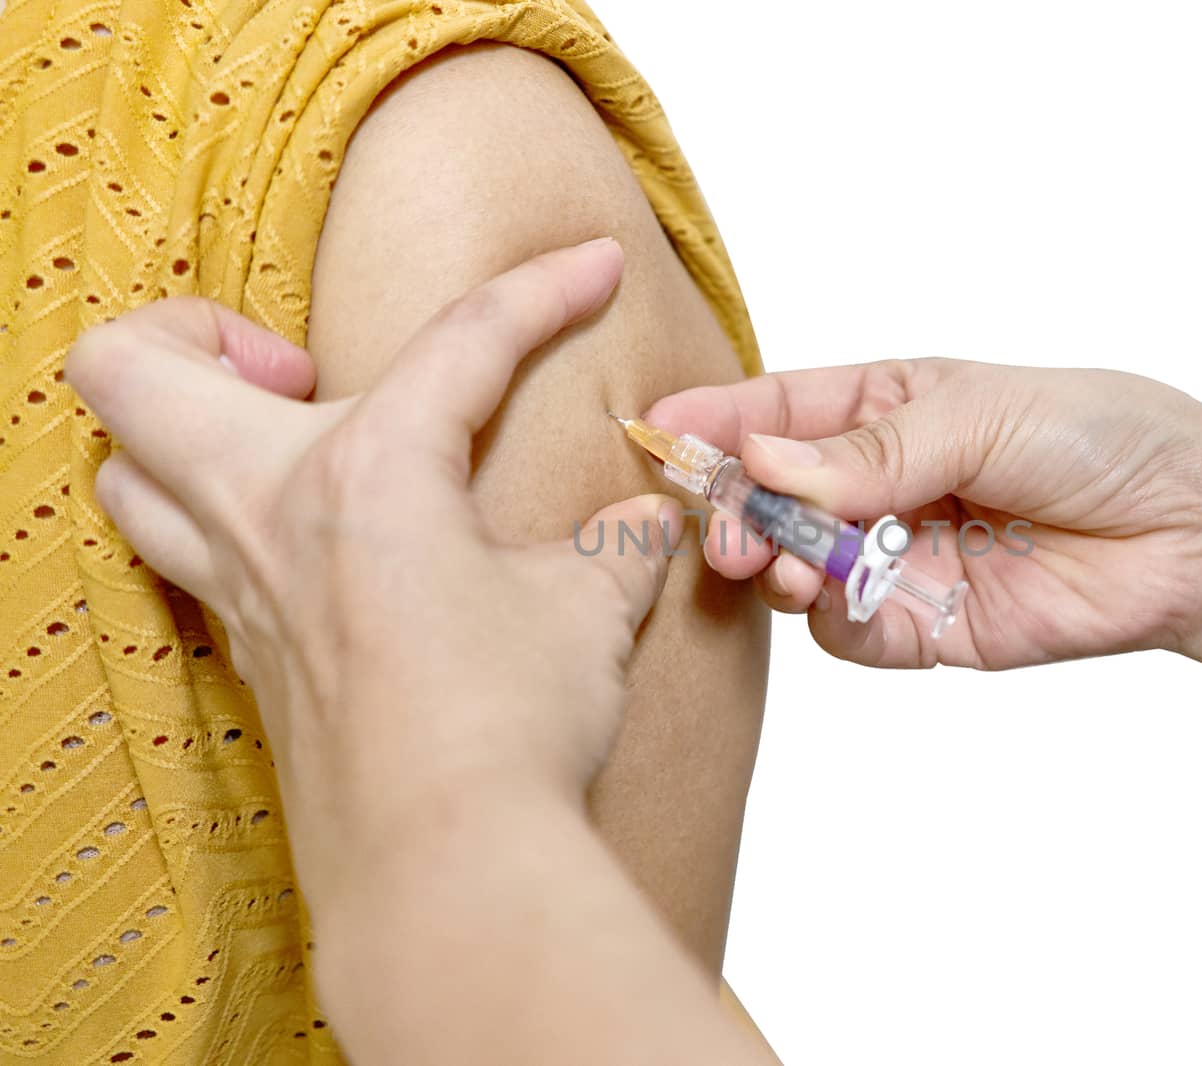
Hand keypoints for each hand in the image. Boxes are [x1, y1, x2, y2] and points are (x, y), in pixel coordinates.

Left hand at [65, 239, 682, 905]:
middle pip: (135, 368)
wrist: (447, 869)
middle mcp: (270, 517)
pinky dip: (225, 527)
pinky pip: (184, 560)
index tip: (596, 265)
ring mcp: (239, 594)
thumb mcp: (590, 611)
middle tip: (305, 367)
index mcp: (366, 474)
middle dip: (200, 330)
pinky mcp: (248, 661)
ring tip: (287, 446)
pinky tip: (321, 552)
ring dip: (183, 435)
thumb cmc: (508, 729)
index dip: (545, 289)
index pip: (465, 339)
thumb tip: (650, 517)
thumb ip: (617, 545)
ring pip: (125, 473)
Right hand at [647, 359, 1201, 668]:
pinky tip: (842, 601)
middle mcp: (879, 483)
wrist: (1188, 529)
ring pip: (798, 570)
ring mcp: (896, 556)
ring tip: (792, 568)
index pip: (776, 412)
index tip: (656, 436)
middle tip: (729, 528)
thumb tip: (763, 459)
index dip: (715, 424)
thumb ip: (868, 450)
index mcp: (886, 408)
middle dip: (738, 511)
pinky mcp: (923, 626)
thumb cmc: (1097, 436)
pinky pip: (849, 633)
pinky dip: (832, 621)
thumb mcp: (977, 413)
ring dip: (780, 570)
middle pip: (771, 499)